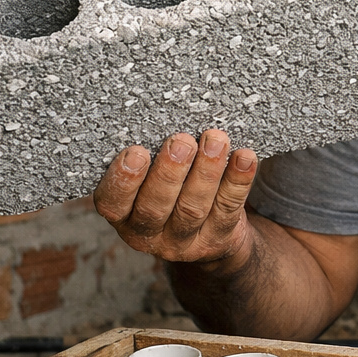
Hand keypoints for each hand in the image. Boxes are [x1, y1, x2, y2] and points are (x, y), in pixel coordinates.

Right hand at [93, 129, 258, 266]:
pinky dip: (237, 181)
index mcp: (123, 216)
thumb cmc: (170, 191)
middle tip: (182, 142)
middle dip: (169, 172)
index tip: (136, 151)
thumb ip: (150, 158)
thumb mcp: (148, 180)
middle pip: (155, 207)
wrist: (209, 235)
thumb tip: (161, 114)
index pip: (113, 202)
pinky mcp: (218, 240)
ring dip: (206, 172)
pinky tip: (244, 157)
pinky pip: (228, 209)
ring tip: (216, 140)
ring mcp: (184, 242)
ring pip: (193, 208)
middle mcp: (149, 234)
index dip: (123, 180)